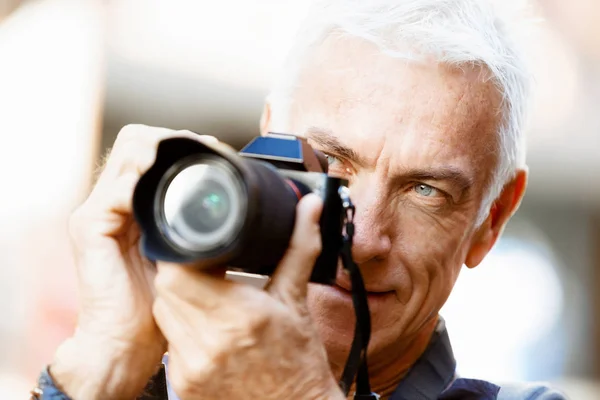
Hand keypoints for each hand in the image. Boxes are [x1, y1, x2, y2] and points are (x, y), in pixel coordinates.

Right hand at [51, 125, 216, 399]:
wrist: (128, 340)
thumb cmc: (157, 301)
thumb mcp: (187, 254)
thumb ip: (200, 227)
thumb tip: (235, 208)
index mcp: (131, 202)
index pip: (149, 148)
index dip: (181, 142)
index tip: (216, 151)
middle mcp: (110, 199)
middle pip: (137, 140)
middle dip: (174, 140)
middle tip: (208, 153)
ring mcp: (95, 211)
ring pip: (127, 153)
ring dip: (163, 152)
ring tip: (195, 165)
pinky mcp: (88, 227)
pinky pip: (115, 190)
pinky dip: (144, 180)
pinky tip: (169, 189)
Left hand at [153, 194, 344, 399]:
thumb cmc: (299, 361)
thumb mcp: (297, 300)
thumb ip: (300, 247)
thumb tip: (311, 207)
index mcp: (238, 316)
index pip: (178, 272)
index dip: (182, 253)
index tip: (198, 246)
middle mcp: (208, 343)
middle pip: (165, 288)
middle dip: (180, 270)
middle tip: (204, 266)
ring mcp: (190, 366)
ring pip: (161, 312)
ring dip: (177, 297)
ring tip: (206, 293)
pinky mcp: (182, 383)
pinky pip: (168, 340)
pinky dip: (180, 325)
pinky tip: (205, 324)